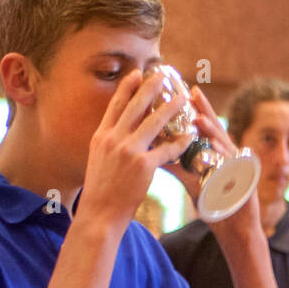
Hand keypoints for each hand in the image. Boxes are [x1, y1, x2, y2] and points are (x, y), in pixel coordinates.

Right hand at [76, 67, 191, 235]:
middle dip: (150, 88)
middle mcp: (113, 139)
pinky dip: (180, 142)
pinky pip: (167, 149)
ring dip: (170, 109)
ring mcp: (128, 151)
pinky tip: (190, 136)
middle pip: (135, 106)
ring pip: (154, 123)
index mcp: (101, 136)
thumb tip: (120, 132)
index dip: (127, 88)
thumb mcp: (98, 160)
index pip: (115, 106)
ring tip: (182, 99)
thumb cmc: (100, 191)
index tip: (136, 73)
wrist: (99, 214)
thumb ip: (109, 143)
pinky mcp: (143, 166)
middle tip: (162, 74)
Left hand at [164, 85, 263, 240]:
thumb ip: (178, 168)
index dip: (197, 110)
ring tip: (200, 119)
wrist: (234, 230)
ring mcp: (240, 167)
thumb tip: (155, 154)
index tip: (185, 92)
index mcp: (218, 153)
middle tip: (193, 93)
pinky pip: (233, 166)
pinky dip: (224, 157)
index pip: (205, 128)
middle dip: (206, 111)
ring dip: (212, 132)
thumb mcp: (193, 183)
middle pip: (216, 129)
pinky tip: (216, 149)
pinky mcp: (246, 180)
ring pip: (225, 145)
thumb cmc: (215, 204)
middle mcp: (230, 156)